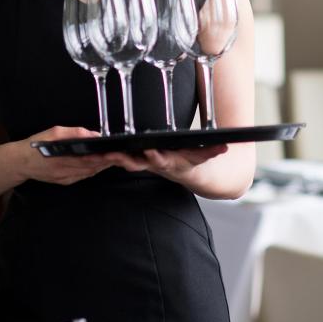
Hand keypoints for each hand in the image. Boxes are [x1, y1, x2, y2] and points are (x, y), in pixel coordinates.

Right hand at [22, 125, 113, 185]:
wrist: (19, 162)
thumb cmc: (37, 144)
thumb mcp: (54, 132)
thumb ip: (74, 133)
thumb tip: (92, 134)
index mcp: (63, 158)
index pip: (89, 159)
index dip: (103, 157)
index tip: (115, 152)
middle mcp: (66, 171)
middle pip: (92, 168)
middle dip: (107, 162)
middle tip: (120, 155)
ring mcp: (65, 178)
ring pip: (89, 173)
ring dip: (102, 167)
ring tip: (114, 159)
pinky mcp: (64, 182)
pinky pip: (83, 177)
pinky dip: (92, 171)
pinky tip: (99, 165)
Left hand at [102, 144, 228, 184]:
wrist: (192, 176)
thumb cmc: (195, 162)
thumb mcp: (204, 157)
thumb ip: (213, 152)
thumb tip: (226, 145)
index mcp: (169, 162)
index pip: (161, 160)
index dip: (154, 156)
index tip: (149, 150)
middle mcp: (154, 164)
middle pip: (137, 162)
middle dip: (125, 158)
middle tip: (114, 153)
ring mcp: (144, 163)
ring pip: (125, 160)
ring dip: (113, 157)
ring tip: (99, 151)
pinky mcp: (137, 158)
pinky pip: (121, 156)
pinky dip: (109, 154)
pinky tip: (96, 149)